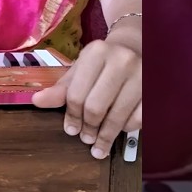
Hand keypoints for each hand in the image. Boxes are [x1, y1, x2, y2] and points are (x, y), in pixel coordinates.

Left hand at [31, 37, 140, 158]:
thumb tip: (37, 101)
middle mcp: (121, 60)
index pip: (76, 94)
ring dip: (106, 136)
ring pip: (118, 117)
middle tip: (85, 139)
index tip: (71, 130)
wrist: (136, 46)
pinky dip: (127, 129)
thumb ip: (61, 88)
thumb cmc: (103, 61)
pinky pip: (138, 119)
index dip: (71, 116)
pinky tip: (120, 130)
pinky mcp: (155, 89)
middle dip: (88, 128)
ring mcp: (141, 74)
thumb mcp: (80, 69)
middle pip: (96, 108)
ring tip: (98, 145)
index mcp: (96, 52)